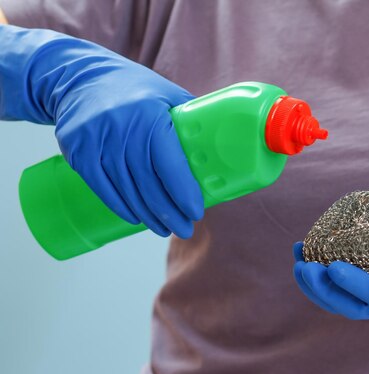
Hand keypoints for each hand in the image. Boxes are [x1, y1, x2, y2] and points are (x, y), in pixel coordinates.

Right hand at [0, 25, 203, 237]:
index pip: (170, 165)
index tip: (196, 212)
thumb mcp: (166, 94)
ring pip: (126, 190)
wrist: (78, 76)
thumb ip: (189, 119)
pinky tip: (136, 217)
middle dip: (169, 213)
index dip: (184, 193)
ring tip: (164, 229)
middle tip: (184, 230)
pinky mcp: (78, 152)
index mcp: (150, 116)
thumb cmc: (133, 87)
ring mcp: (96, 142)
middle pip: (149, 184)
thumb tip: (217, 146)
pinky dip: (120, 206)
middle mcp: (122, 129)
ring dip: (147, 215)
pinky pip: (102, 187)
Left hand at [293, 194, 368, 319]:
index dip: (354, 285)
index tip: (332, 265)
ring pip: (339, 300)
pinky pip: (334, 284)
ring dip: (314, 287)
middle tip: (305, 268)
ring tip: (298, 263)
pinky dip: (315, 273)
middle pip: (354, 306)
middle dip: (326, 292)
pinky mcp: (359, 277)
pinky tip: (301, 251)